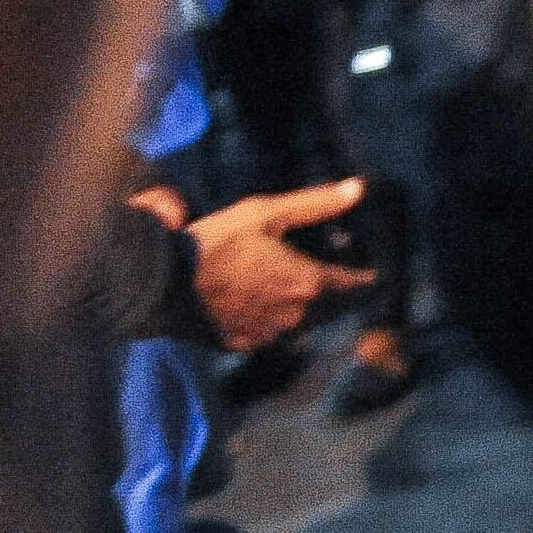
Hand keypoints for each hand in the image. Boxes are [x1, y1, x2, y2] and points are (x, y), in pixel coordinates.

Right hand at [187, 179, 373, 352]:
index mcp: (308, 284)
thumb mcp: (266, 213)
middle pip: (328, 306)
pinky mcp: (243, 344)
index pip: (353, 285)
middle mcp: (295, 316)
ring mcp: (268, 334)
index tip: (373, 275)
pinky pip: (267, 333)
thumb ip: (315, 204)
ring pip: (299, 322)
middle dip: (331, 291)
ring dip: (301, 307)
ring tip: (292, 287)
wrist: (160, 282)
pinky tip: (258, 304)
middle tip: (327, 276)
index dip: (364, 278)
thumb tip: (358, 188)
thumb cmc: (215, 243)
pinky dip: (269, 320)